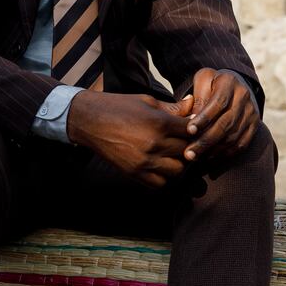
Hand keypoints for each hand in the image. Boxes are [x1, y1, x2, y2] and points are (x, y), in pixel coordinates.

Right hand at [67, 91, 193, 187]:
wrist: (89, 121)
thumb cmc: (118, 106)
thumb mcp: (147, 101)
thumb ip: (172, 107)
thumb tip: (193, 104)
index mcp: (159, 122)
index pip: (192, 131)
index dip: (196, 129)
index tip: (192, 128)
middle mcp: (154, 144)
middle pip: (188, 151)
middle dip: (190, 146)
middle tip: (185, 141)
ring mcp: (144, 161)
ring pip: (178, 170)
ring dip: (180, 163)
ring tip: (173, 154)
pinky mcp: (134, 172)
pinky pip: (160, 183)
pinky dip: (164, 177)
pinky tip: (161, 165)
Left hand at [180, 68, 259, 163]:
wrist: (233, 86)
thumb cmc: (210, 85)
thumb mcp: (201, 82)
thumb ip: (197, 98)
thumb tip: (192, 120)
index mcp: (229, 82)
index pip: (218, 103)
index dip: (204, 118)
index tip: (189, 131)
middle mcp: (244, 96)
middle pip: (226, 123)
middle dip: (206, 140)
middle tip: (188, 153)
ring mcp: (251, 112)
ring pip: (233, 136)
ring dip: (213, 150)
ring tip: (196, 156)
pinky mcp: (254, 125)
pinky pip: (241, 144)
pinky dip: (225, 153)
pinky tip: (209, 157)